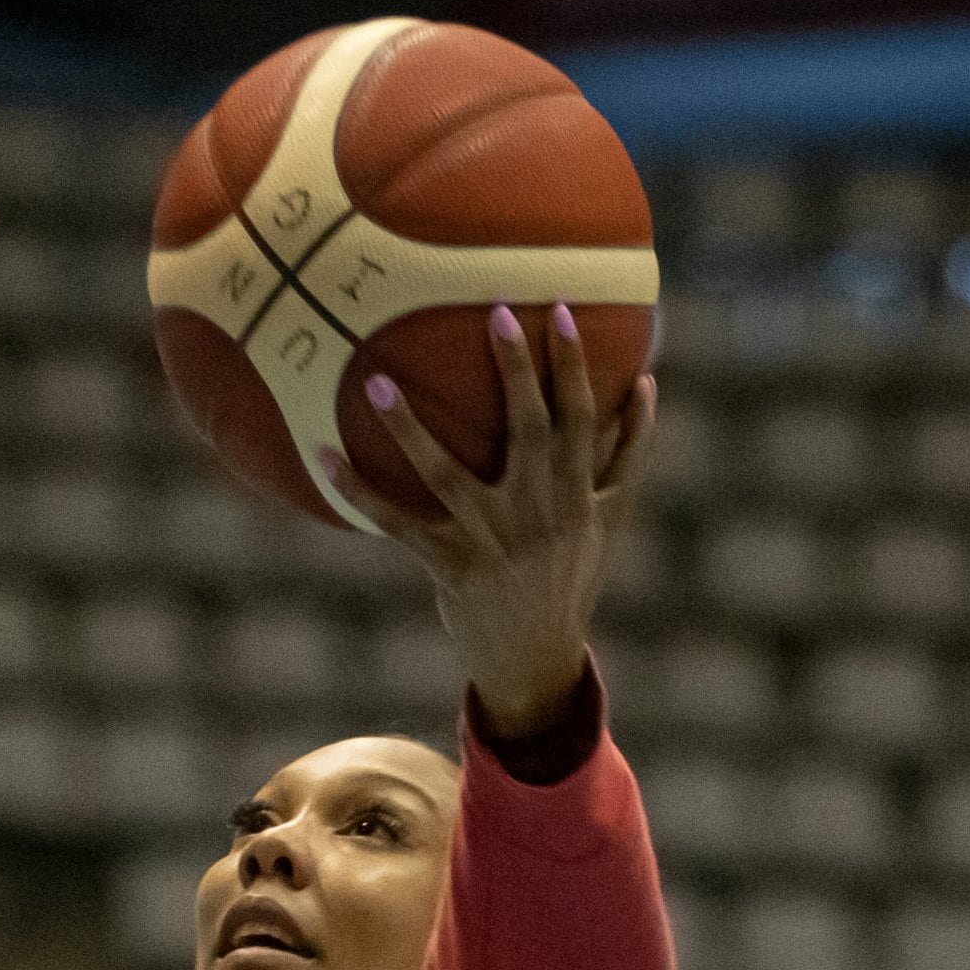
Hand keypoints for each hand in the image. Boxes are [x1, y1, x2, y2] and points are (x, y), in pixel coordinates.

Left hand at [317, 300, 655, 742]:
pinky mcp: (451, 565)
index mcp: (577, 494)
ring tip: (376, 382)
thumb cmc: (571, 575)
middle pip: (530, 431)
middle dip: (517, 372)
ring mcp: (492, 539)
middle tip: (497, 313)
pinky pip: (397, 523)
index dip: (572, 366)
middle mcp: (538, 512)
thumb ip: (627, 454)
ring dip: (408, 428)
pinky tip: (321, 454)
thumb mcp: (608, 519)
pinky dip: (359, 490)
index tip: (559, 310)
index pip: (580, 419)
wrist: (538, 658)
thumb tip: (647, 384)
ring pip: (446, 473)